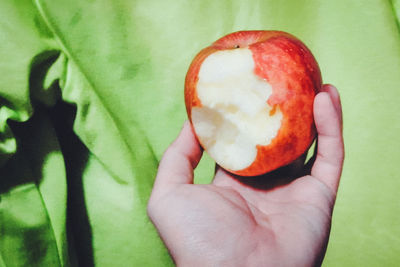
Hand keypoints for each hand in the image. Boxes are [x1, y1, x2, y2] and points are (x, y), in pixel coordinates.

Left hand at [148, 84, 343, 266]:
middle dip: (281, 111)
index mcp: (231, 184)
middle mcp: (264, 186)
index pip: (241, 142)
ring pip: (308, 143)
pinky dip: (331, 126)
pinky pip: (330, 155)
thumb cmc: (197, 240)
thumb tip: (192, 122)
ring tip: (311, 80)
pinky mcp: (319, 196)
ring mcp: (293, 190)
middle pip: (277, 140)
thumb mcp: (169, 194)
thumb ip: (176, 157)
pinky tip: (325, 97)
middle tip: (284, 78)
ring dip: (313, 113)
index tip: (246, 86)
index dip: (244, 115)